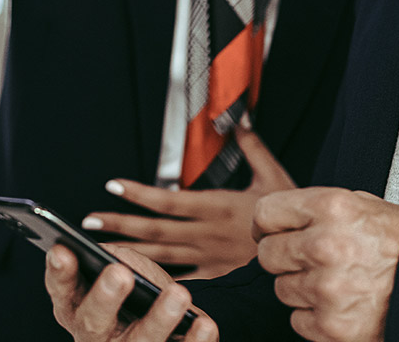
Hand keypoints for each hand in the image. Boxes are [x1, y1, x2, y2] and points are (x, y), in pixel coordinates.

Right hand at [44, 242, 217, 341]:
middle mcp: (95, 336)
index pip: (61, 290)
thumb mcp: (121, 274)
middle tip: (120, 274)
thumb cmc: (134, 296)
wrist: (163, 334)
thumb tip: (116, 258)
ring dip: (159, 318)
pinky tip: (205, 324)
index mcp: (76, 308)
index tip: (62, 250)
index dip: (60, 273)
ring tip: (178, 295)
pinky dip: (194, 340)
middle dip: (105, 297)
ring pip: (140, 341)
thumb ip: (115, 262)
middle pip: (93, 322)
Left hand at [84, 126, 297, 278]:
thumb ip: (251, 146)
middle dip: (119, 225)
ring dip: (127, 251)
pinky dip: (156, 279)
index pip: (168, 201)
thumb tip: (236, 118)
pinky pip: (182, 280)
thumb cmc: (293, 216)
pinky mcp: (217, 278)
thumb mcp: (274, 176)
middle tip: (89, 221)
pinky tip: (138, 278)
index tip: (112, 184)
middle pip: (154, 231)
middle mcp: (207, 235)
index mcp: (218, 208)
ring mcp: (210, 260)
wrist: (309, 255)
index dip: (138, 193)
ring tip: (100, 248)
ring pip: (161, 257)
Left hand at [252, 188, 398, 341]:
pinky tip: (340, 303)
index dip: (266, 224)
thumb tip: (274, 219)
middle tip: (310, 258)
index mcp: (330, 208)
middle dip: (283, 257)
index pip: (265, 213)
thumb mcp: (361, 204)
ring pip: (281, 288)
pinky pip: (296, 320)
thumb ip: (314, 208)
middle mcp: (324, 245)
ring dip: (301, 287)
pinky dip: (314, 316)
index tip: (271, 231)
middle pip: (266, 254)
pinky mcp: (331, 325)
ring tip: (334, 280)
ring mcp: (327, 289)